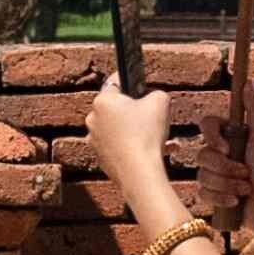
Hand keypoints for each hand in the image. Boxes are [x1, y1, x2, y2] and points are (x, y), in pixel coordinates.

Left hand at [85, 80, 176, 217]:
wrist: (138, 172)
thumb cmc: (146, 133)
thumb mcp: (160, 101)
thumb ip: (156, 93)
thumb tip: (153, 98)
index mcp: (102, 100)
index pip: (116, 83)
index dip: (132, 82)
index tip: (141, 86)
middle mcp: (93, 119)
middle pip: (118, 109)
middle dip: (136, 112)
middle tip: (154, 117)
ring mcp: (95, 141)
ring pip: (121, 130)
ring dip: (138, 132)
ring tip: (161, 138)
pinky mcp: (101, 158)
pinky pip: (121, 147)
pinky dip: (135, 148)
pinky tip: (157, 151)